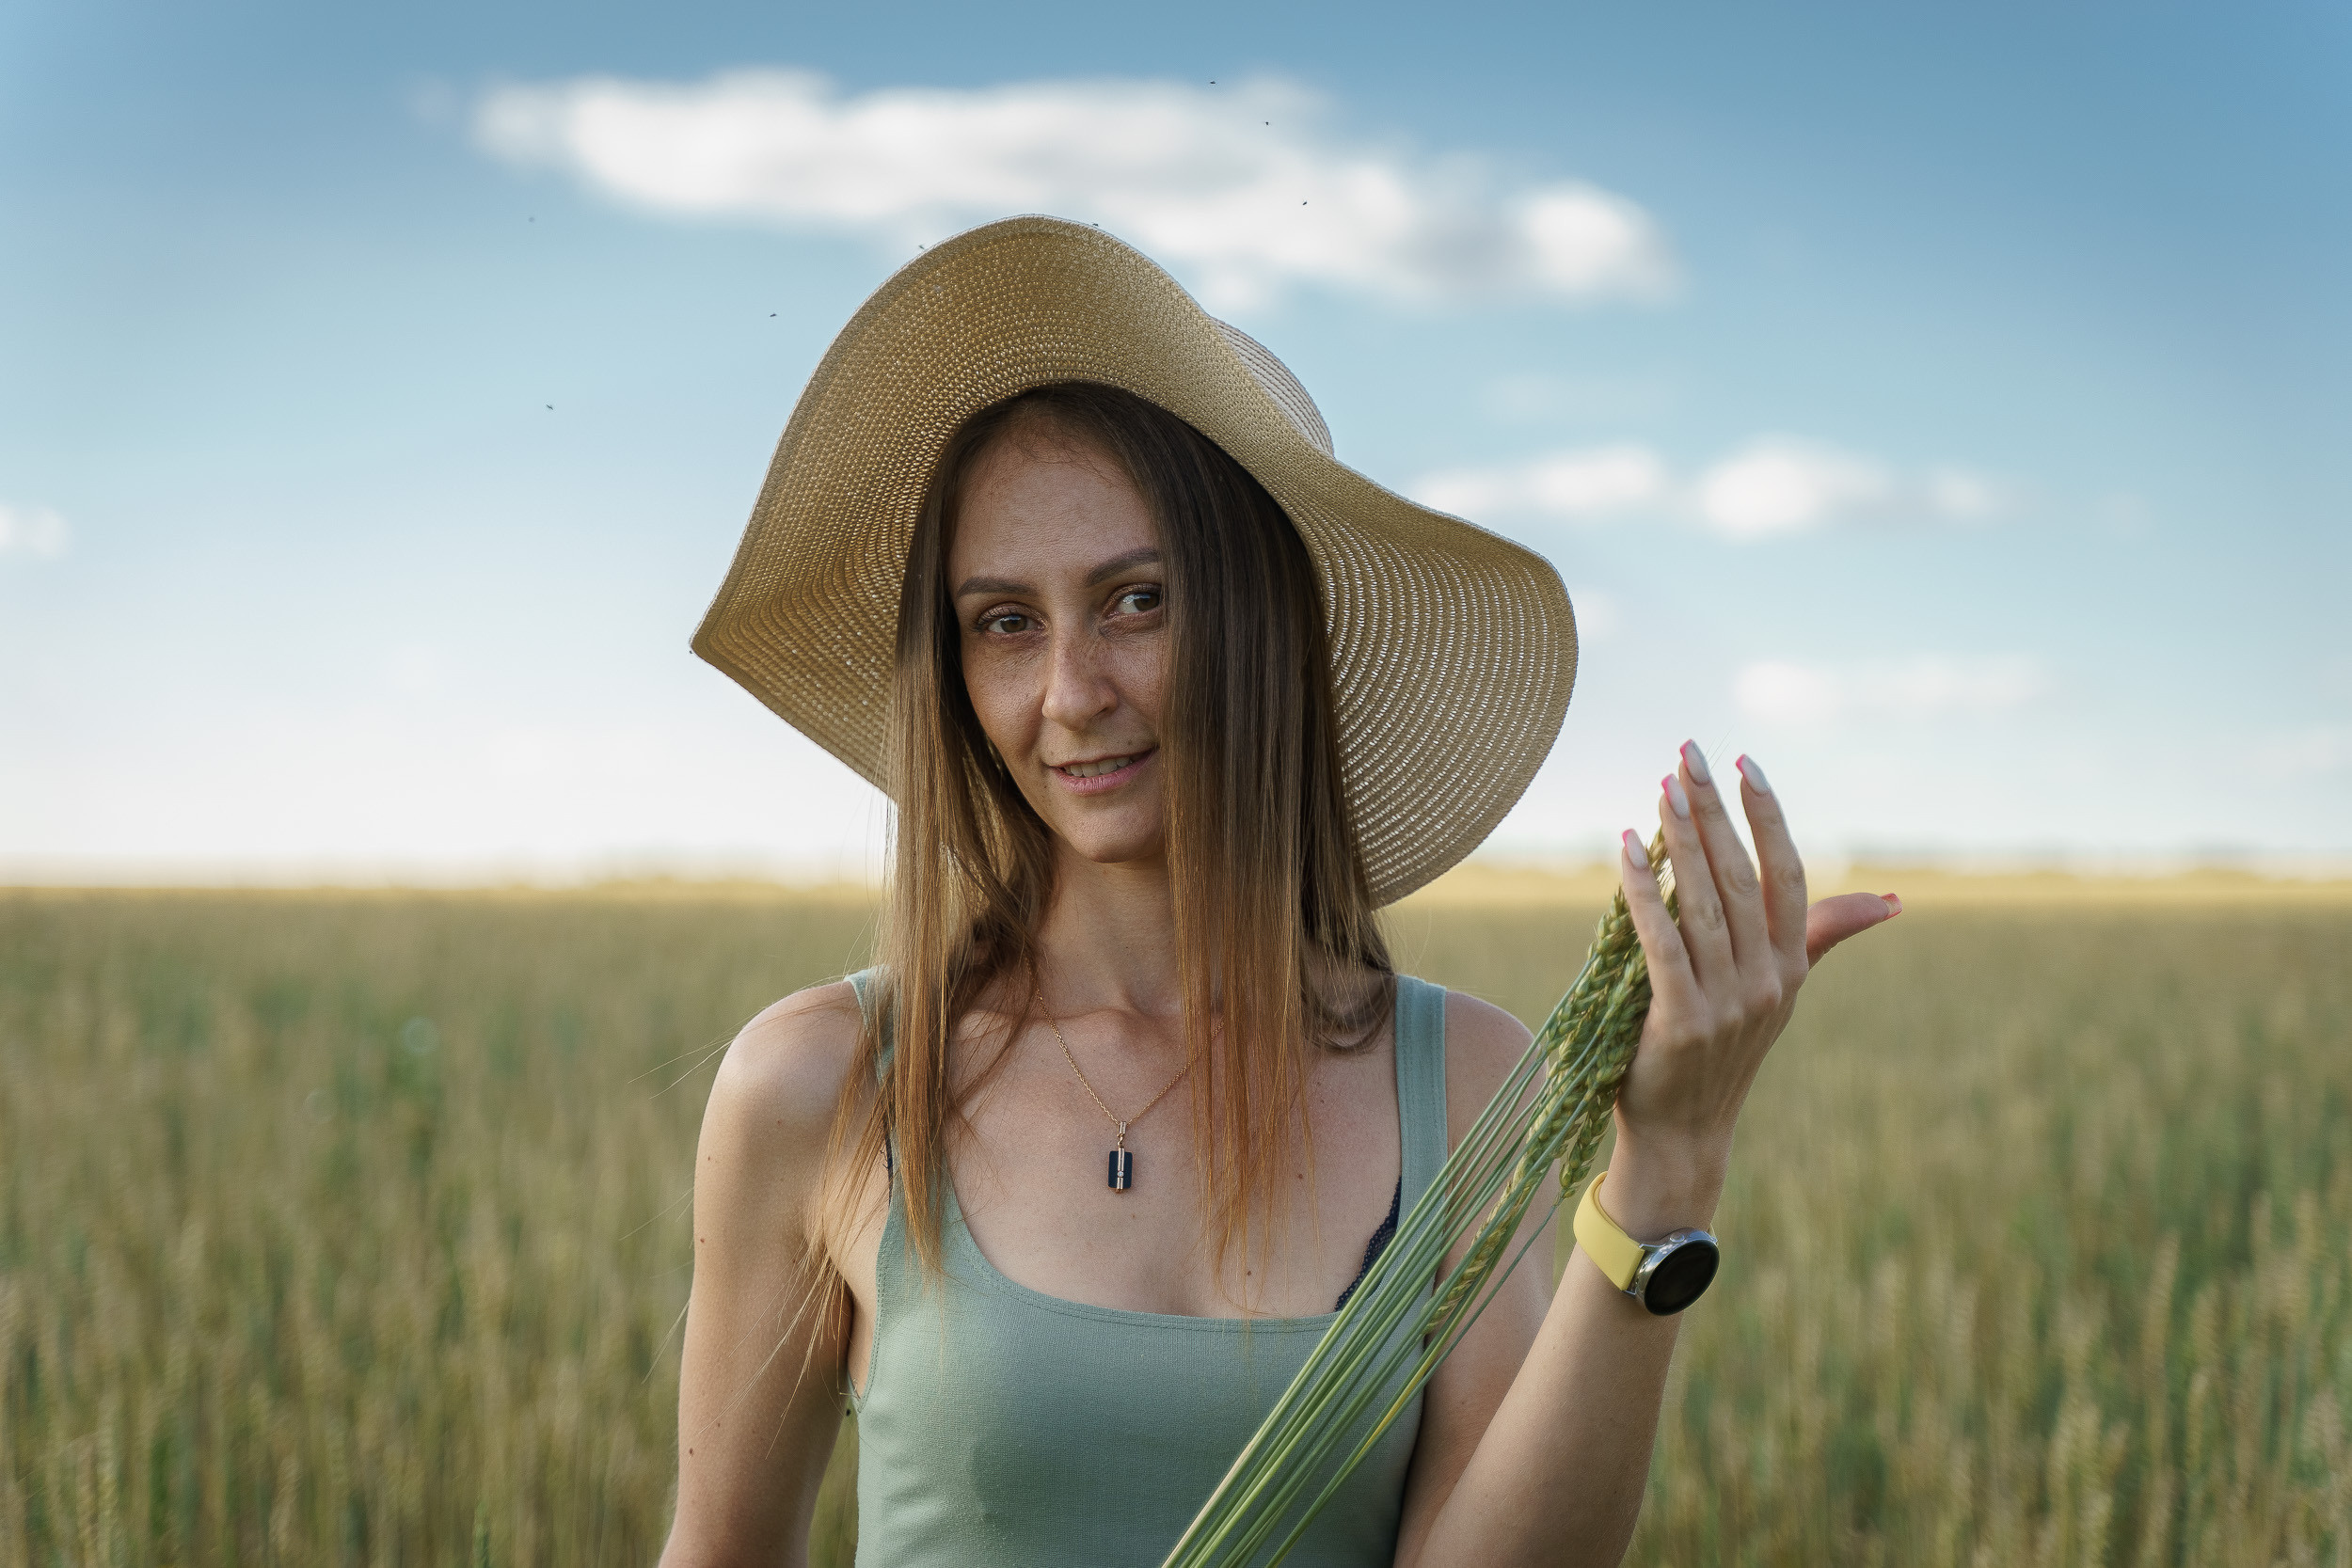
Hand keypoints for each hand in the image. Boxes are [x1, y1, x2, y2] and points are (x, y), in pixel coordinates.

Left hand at [1602, 745, 1897, 1233]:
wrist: (1684, 1130)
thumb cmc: (1722, 1050)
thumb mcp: (1779, 990)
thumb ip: (1821, 935)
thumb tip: (1890, 902)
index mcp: (1791, 964)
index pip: (1787, 874)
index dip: (1769, 816)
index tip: (1746, 763)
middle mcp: (1768, 980)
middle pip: (1742, 877)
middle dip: (1714, 810)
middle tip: (1688, 754)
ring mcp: (1728, 1003)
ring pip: (1705, 903)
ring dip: (1681, 840)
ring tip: (1660, 788)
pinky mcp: (1683, 1021)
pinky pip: (1662, 943)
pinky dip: (1645, 892)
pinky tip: (1627, 849)